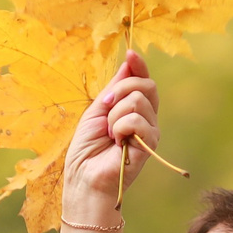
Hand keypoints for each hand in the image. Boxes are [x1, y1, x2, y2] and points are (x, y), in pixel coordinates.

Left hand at [61, 53, 157, 222]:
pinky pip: (137, 119)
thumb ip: (114, 88)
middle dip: (122, 89)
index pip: (144, 81)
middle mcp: (146, 120)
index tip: (131, 54)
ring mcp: (150, 132)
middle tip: (106, 106)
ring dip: (115, 114)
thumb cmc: (86, 150)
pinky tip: (116, 142)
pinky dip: (120, 127)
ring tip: (109, 133)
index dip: (139, 66)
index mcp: (133, 111)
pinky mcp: (150, 146)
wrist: (83, 178)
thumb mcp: (96, 111)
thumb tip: (129, 62)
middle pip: (147, 86)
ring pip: (139, 100)